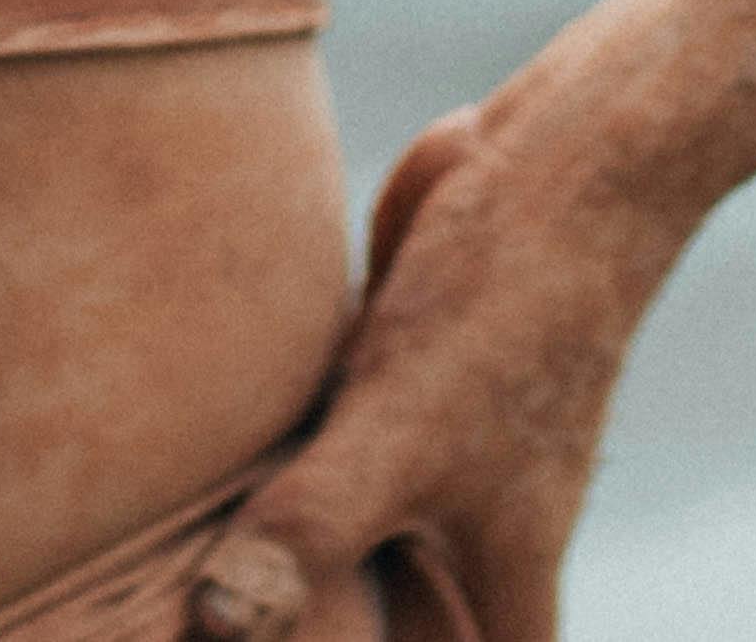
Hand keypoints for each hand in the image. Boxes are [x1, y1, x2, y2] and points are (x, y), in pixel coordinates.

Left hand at [186, 93, 677, 641]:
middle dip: (326, 634)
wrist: (567, 160)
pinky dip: (271, 488)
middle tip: (240, 633)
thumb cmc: (509, 307)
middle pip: (401, 630)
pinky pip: (320, 463)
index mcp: (502, 580)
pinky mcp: (385, 386)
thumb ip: (311, 530)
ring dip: (290, 575)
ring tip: (189, 603)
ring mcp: (428, 459)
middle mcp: (471, 534)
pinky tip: (188, 493)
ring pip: (355, 550)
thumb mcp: (401, 429)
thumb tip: (217, 630)